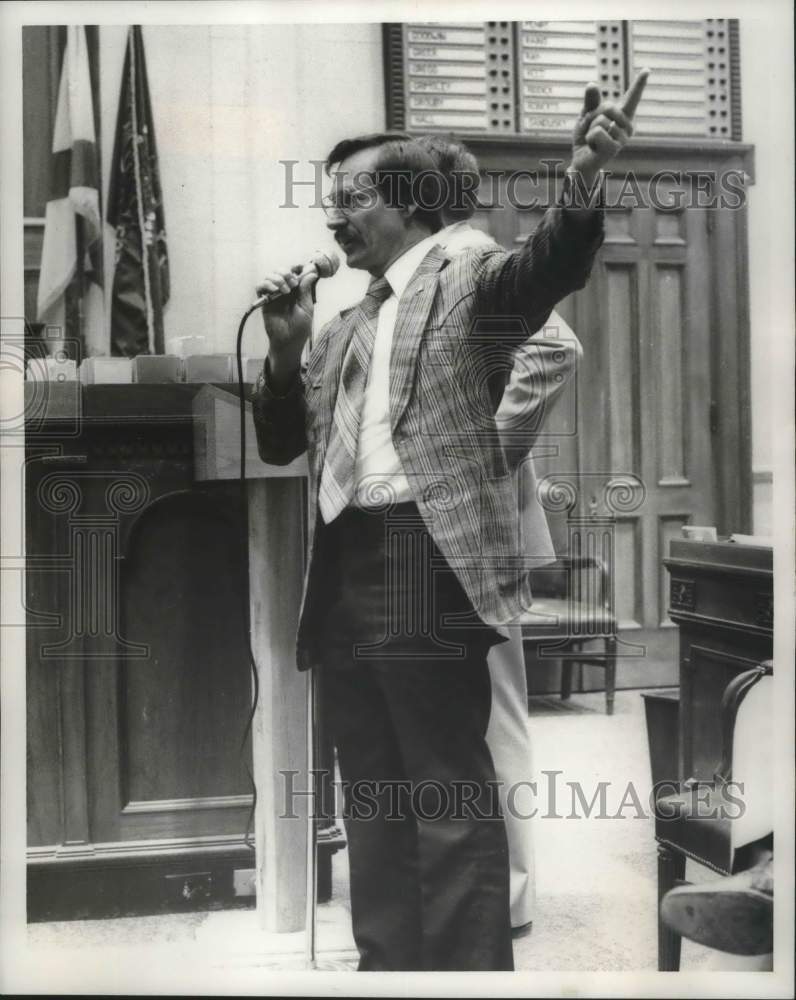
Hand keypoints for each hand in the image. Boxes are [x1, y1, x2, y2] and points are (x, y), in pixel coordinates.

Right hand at [256, 264, 318, 382]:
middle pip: (280, 270)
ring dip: (278, 278)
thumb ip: (306, 290)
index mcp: (296, 291)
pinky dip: (267, 284)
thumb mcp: (306, 307)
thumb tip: (311, 273)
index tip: (301, 267)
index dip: (296, 267)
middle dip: (287, 272)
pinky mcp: (264, 301)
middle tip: (293, 283)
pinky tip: (276, 291)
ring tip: (286, 290)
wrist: (289, 342)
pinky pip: (260, 286)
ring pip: (270, 275)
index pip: (293, 272)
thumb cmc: (299, 328)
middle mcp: (284, 291)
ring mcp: (273, 295)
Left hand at [571, 69, 648, 188]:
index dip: (639, 84)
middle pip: (608, 107)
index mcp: (623, 116)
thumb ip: (591, 101)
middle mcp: (627, 127)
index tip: (647, 70)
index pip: (632, 97)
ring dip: (590, 130)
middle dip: (594, 116)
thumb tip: (592, 84)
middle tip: (593, 130)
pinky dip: (589, 138)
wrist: (581, 161)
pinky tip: (593, 147)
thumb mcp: (587, 115)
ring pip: (600, 121)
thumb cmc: (586, 137)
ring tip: (594, 140)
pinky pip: (596, 132)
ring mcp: (622, 139)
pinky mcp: (614, 148)